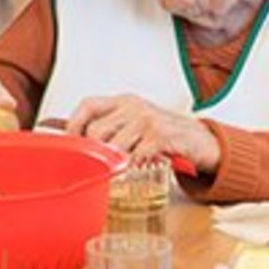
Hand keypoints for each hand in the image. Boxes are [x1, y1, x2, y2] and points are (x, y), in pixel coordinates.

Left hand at [65, 94, 219, 171]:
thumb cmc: (164, 135)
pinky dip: (134, 166)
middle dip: (95, 153)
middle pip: (97, 130)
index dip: (73, 124)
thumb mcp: (135, 126)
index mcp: (123, 101)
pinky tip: (140, 167)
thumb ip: (113, 131)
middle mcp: (133, 106)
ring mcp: (147, 119)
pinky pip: (136, 155)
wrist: (199, 140)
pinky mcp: (161, 135)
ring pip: (114, 146)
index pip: (88, 105)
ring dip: (116, 163)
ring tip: (125, 167)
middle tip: (102, 165)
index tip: (68, 143)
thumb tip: (81, 147)